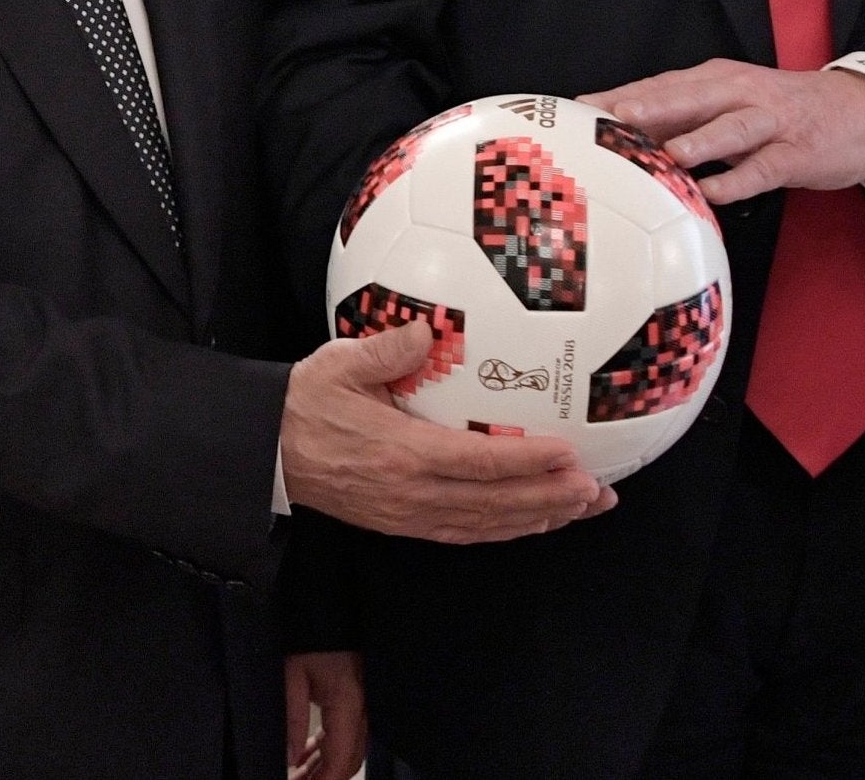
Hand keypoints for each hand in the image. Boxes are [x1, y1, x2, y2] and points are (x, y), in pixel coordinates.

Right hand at [280, 322, 614, 541]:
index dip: (530, 462)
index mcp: (403, 453)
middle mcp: (413, 493)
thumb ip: (387, 349)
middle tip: (598, 492)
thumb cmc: (304, 403)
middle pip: (496, 505)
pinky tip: (531, 522)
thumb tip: (430, 330)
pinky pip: (464, 533)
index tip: (571, 454)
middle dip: (552, 500)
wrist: (266, 450)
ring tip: (581, 509)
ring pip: (486, 525)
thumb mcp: (339, 364)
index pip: (481, 462)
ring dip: (538, 519)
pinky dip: (504, 530)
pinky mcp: (402, 524)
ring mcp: (408, 514)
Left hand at [285, 650, 365, 779]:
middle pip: (347, 762)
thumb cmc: (312, 637)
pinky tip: (305, 756)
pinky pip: (347, 735)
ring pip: (348, 751)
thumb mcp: (293, 675)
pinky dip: (327, 751)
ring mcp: (362, 706)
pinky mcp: (357, 700)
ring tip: (296, 775)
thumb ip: (293, 719)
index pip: (339, 760)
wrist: (331, 608)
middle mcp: (362, 711)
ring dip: (323, 768)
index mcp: (348, 705)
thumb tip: (288, 758)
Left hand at [586, 60, 864, 206]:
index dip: (618, 95)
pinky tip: (717, 193)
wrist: (862, 108)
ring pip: (730, 127)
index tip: (576, 109)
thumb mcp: (728, 103)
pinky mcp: (798, 152)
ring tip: (667, 153)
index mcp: (715, 79)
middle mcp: (739, 92)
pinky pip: (766, 167)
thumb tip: (616, 136)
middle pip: (689, 98)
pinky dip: (741, 179)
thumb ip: (678, 118)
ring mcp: (771, 121)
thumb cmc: (778, 111)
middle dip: (649, 107)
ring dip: (699, 140)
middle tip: (611, 119)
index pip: (659, 85)